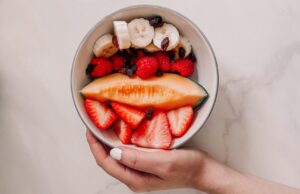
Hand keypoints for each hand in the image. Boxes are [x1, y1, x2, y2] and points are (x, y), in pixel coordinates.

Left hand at [86, 130, 228, 191]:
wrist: (203, 171)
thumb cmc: (187, 167)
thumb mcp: (164, 162)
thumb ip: (139, 159)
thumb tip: (115, 152)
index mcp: (136, 179)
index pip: (107, 163)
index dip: (95, 147)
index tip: (89, 130)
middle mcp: (135, 177)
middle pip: (109, 161)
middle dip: (98, 144)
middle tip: (93, 125)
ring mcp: (140, 171)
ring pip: (117, 157)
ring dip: (108, 143)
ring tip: (103, 127)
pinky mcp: (145, 164)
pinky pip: (127, 154)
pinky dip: (121, 143)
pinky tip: (122, 132)